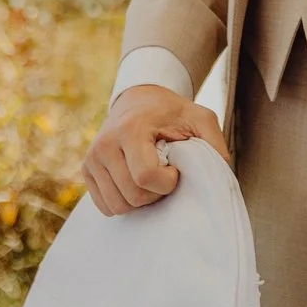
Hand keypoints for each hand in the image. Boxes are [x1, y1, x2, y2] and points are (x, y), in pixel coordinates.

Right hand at [81, 85, 228, 216]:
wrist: (139, 99)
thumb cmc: (172, 112)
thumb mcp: (200, 118)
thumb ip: (214, 145)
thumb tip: (220, 176)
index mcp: (130, 129)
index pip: (145, 177)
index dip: (167, 182)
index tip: (175, 170)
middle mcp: (104, 144)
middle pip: (132, 196)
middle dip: (155, 194)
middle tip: (165, 175)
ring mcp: (92, 158)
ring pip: (118, 206)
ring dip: (140, 201)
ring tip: (151, 179)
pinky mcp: (87, 170)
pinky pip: (105, 206)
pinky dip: (124, 202)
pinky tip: (136, 184)